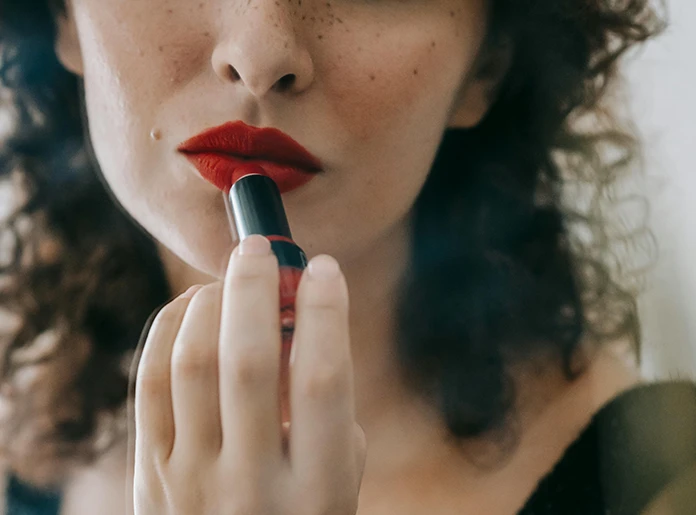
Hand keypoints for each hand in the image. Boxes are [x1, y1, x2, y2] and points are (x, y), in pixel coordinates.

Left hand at [132, 235, 366, 513]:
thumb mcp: (336, 480)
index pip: (322, 379)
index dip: (325, 312)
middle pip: (247, 360)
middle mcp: (251, 484)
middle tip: (260, 247)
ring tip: (227, 280)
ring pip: (192, 362)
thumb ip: (327, 410)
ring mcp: (191, 480)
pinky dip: (169, 328)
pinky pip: (151, 382)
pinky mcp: (149, 473)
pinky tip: (191, 308)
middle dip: (255, 288)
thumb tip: (301, 322)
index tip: (323, 267)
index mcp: (316, 489)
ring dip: (211, 303)